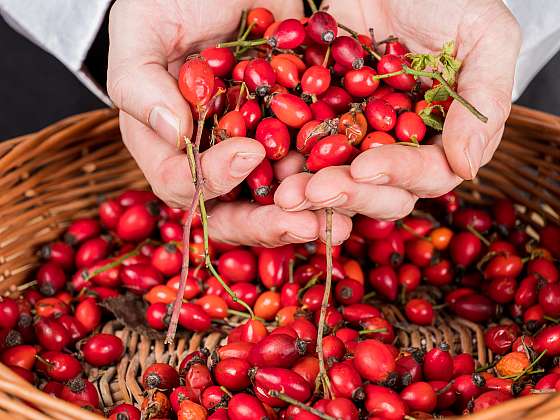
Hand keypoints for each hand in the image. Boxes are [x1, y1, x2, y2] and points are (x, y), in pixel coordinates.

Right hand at [107, 0, 351, 245]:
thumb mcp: (142, 29)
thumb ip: (139, 82)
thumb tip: (173, 134)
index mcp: (165, 142)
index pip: (181, 183)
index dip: (212, 180)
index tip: (247, 151)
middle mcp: (209, 155)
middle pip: (231, 210)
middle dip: (267, 222)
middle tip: (304, 224)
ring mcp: (253, 145)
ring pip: (276, 197)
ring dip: (308, 210)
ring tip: (342, 218)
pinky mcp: (290, 129)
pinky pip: (311, 162)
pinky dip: (332, 175)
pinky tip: (358, 182)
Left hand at [275, 0, 520, 219]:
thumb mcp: (484, 37)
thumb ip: (483, 101)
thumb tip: (466, 168)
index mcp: (443, 135)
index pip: (428, 172)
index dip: (398, 174)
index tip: (365, 166)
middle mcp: (401, 145)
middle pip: (380, 190)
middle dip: (349, 194)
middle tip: (315, 191)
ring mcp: (359, 136)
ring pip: (340, 180)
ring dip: (312, 191)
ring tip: (285, 193)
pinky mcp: (323, 120)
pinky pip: (304, 148)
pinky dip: (289, 160)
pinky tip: (270, 167)